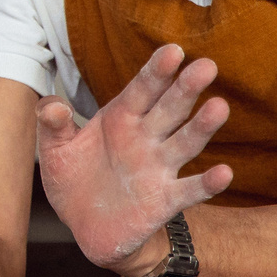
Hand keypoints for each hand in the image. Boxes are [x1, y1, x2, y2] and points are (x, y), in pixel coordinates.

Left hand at [37, 43, 232, 271]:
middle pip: (169, 109)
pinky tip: (224, 173)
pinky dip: (207, 183)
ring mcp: (158, 168)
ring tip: (219, 107)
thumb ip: (52, 124)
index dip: (157, 70)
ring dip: (202, 126)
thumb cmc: (73, 178)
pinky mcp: (164, 200)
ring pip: (185, 143)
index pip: (142, 89)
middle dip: (186, 88)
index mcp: (121, 118)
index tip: (173, 51)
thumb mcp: (54, 149)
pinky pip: (190, 191)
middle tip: (207, 66)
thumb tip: (52, 105)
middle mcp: (145, 138)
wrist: (83, 225)